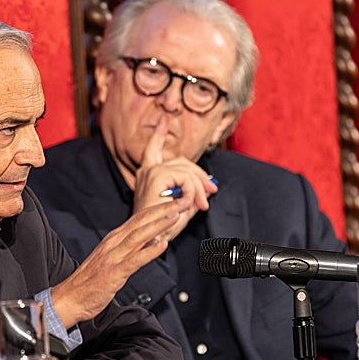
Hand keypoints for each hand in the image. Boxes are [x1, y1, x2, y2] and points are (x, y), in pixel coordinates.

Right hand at [51, 200, 184, 326]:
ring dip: (159, 224)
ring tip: (175, 215)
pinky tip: (162, 245)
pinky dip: (150, 251)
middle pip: (141, 221)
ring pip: (139, 235)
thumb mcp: (113, 259)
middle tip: (182, 200)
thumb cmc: (91, 280)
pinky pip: (135, 259)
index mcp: (114, 238)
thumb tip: (154, 240)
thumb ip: (133, 249)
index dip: (159, 208)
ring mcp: (114, 256)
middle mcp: (114, 243)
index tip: (176, 201)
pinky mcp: (114, 272)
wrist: (71, 297)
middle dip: (163, 209)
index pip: (139, 218)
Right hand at [132, 121, 216, 240]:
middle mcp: (147, 171)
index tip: (165, 120)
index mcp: (149, 175)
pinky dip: (192, 191)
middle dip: (200, 175)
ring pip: (186, 170)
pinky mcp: (156, 177)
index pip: (154, 148)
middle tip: (211, 191)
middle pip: (182, 161)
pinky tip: (189, 203)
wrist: (151, 239)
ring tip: (201, 204)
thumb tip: (208, 185)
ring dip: (199, 188)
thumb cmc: (162, 228)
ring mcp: (151, 172)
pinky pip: (185, 177)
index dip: (160, 133)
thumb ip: (194, 193)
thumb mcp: (182, 207)